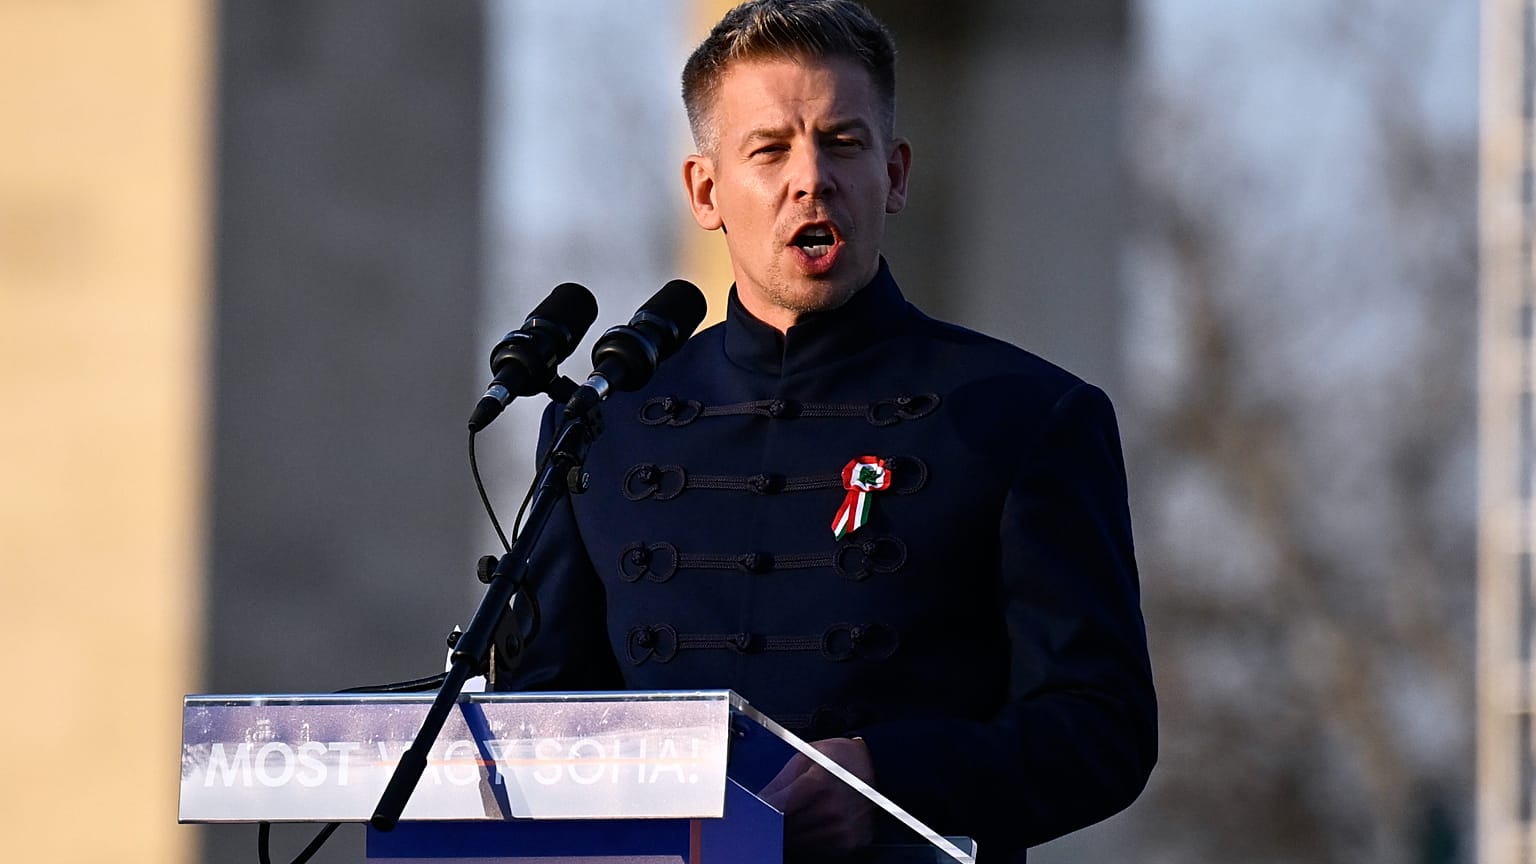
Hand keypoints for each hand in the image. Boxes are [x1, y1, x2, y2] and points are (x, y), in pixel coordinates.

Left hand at [759, 737, 875, 853]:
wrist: (877, 766)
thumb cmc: (841, 758)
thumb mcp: (805, 757)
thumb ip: (780, 781)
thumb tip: (759, 800)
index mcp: (818, 784)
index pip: (777, 808)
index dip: (764, 809)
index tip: (760, 807)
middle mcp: (831, 810)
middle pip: (787, 828)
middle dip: (779, 819)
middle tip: (784, 807)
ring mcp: (842, 829)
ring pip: (799, 842)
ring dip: (794, 831)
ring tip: (803, 812)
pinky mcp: (849, 842)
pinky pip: (818, 850)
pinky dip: (811, 840)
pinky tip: (816, 822)